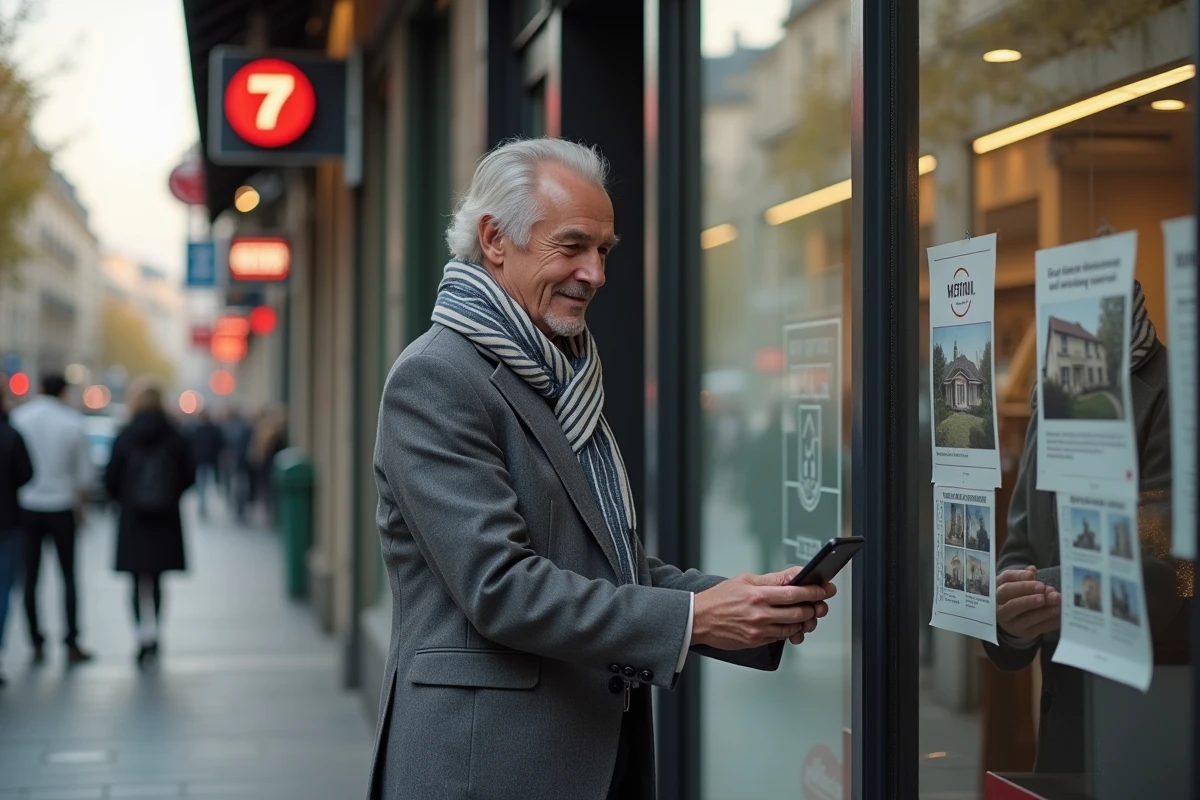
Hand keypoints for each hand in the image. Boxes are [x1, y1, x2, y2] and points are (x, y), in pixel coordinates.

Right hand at [692, 567, 836, 649]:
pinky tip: (792, 624)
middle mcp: (760, 613)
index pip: (795, 592)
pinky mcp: (756, 641)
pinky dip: (790, 630)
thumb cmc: (719, 598)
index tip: (825, 589)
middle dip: (814, 607)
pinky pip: (781, 636)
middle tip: (820, 603)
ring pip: (793, 626)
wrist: (698, 619)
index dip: (814, 591)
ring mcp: (759, 629)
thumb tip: (794, 575)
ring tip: (808, 614)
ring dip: (805, 621)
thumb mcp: (745, 580)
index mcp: (758, 594)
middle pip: (799, 611)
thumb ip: (772, 579)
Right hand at [996, 566, 1060, 639]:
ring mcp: (1012, 622)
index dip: (1018, 576)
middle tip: (1042, 587)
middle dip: (1027, 591)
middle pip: (1010, 598)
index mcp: (998, 590)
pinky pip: (1039, 627)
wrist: (1012, 622)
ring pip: (1025, 615)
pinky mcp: (1024, 633)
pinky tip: (1059, 612)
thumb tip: (1032, 569)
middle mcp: (1001, 607)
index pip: (1004, 580)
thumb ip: (1025, 578)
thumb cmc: (1017, 598)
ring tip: (1055, 600)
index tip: (1032, 574)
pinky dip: (1050, 620)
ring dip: (1042, 608)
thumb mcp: (1017, 586)